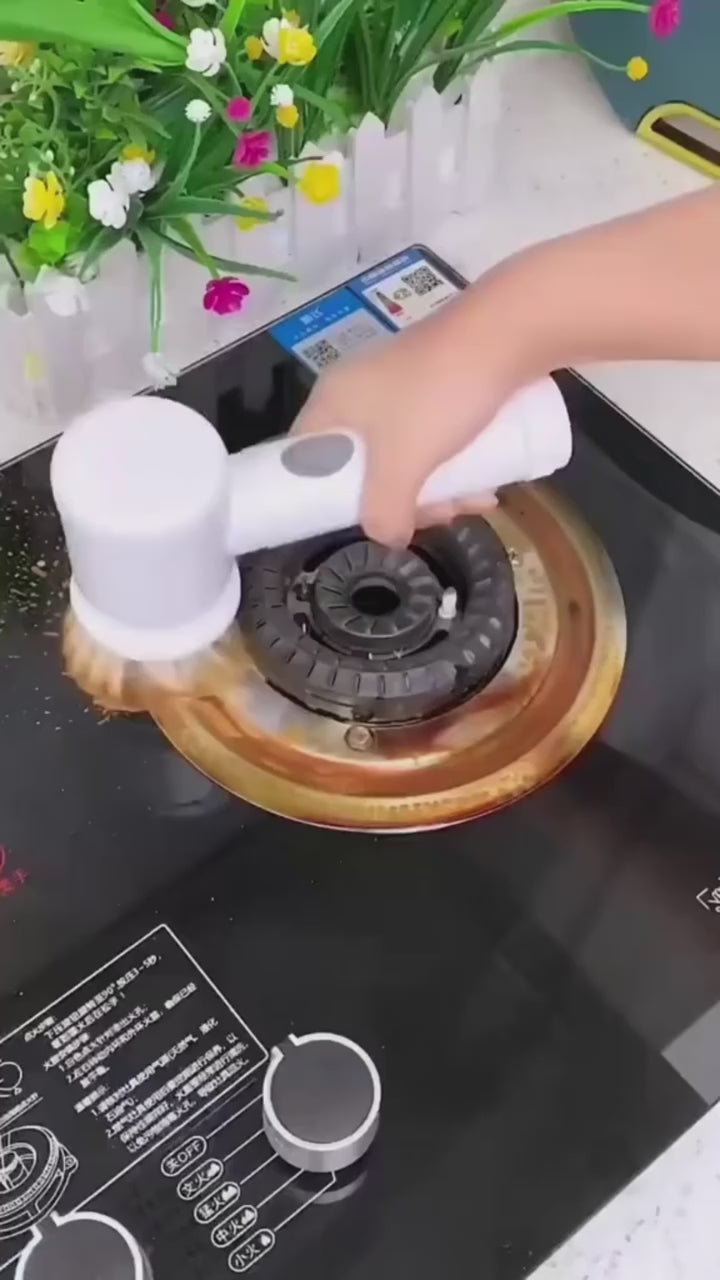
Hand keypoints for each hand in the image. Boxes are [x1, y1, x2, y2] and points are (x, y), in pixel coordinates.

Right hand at [292, 301, 515, 545]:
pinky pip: (434, 437)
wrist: (506, 332)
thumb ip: (384, 511)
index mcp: (332, 402)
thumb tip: (388, 538)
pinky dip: (455, 463)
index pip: (306, 459)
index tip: (362, 520)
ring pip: (407, 456)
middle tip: (440, 513)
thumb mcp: (402, 465)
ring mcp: (400, 386)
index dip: (326, 497)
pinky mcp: (438, 383)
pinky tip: (487, 482)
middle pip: (365, 466)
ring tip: (477, 500)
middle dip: (405, 500)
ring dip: (440, 488)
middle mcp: (359, 391)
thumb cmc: (438, 396)